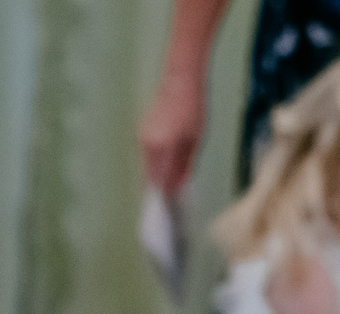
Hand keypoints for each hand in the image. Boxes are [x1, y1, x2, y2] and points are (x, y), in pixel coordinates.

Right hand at [138, 72, 206, 197]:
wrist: (179, 80)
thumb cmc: (192, 107)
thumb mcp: (196, 138)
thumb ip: (185, 164)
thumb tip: (178, 185)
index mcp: (164, 147)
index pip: (161, 180)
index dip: (166, 195)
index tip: (171, 208)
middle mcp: (149, 145)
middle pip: (152, 176)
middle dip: (161, 188)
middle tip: (171, 200)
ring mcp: (143, 139)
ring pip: (149, 166)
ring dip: (159, 175)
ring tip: (170, 184)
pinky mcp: (142, 133)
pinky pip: (148, 156)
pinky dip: (156, 163)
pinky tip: (166, 165)